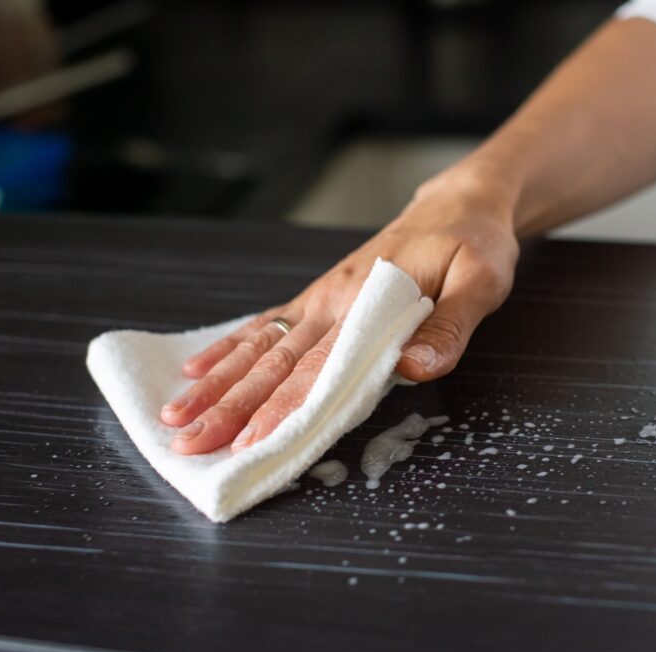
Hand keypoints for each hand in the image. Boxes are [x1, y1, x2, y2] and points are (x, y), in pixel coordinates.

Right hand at [160, 175, 519, 454]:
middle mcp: (334, 302)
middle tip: (187, 443)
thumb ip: (449, 326)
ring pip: (261, 347)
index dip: (283, 407)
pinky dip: (232, 347)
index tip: (248, 440)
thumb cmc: (472, 244)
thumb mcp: (480, 281)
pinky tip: (197, 367)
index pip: (319, 367)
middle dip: (228, 406)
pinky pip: (268, 324)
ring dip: (217, 383)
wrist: (458, 204)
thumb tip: (414, 369)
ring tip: (176, 416)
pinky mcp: (320, 297)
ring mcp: (322, 299)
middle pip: (274, 363)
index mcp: (367, 301)